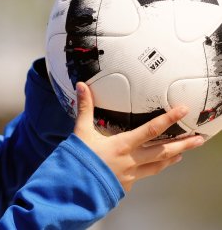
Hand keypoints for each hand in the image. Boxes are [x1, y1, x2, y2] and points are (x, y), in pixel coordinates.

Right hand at [73, 82, 204, 191]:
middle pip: (163, 152)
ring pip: (157, 166)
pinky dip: (152, 170)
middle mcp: (131, 160)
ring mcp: (131, 174)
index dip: (168, 119)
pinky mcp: (126, 184)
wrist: (76, 188)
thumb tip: (82, 86)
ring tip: (182, 154)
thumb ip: (85, 108)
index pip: (151, 130)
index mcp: (122, 145)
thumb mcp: (81, 131)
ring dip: (172, 159)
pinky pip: (143, 176)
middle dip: (183, 145)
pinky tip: (153, 168)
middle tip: (198, 140)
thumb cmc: (79, 160)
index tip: (183, 110)